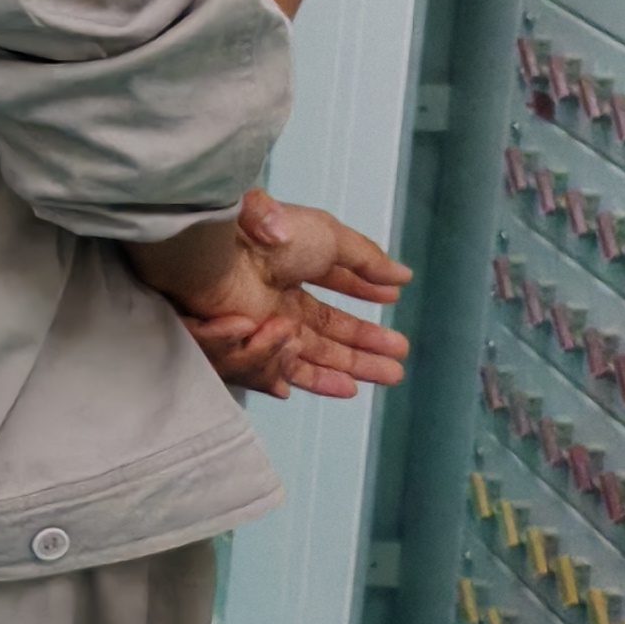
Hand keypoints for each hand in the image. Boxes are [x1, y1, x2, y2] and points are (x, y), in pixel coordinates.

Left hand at [156, 189, 413, 401]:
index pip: (333, 281)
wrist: (221, 254)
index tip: (391, 298)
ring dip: (355, 365)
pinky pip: (287, 372)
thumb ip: (367, 259)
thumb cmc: (269, 235)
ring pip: (315, 353)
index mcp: (291, 261)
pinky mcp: (252, 347)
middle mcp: (277, 293)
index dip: (362, 290)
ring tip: (392, 374)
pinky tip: (347, 388)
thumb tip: (403, 275)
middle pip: (328, 326)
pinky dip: (318, 381)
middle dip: (367, 342)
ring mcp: (264, 322)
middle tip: (400, 356)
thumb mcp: (330, 237)